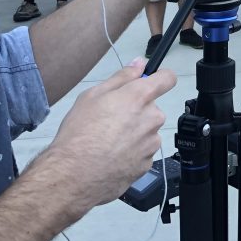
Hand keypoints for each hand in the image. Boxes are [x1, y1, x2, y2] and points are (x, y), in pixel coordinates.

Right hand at [40, 61, 176, 215]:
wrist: (73, 176)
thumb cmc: (79, 134)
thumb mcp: (92, 96)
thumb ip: (121, 78)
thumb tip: (139, 64)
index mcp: (139, 97)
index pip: (167, 78)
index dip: (160, 77)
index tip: (152, 81)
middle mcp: (152, 118)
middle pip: (151, 108)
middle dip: (136, 110)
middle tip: (111, 118)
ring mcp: (151, 143)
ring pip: (146, 130)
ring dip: (134, 132)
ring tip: (107, 141)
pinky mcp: (147, 163)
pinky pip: (142, 151)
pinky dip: (131, 152)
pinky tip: (111, 155)